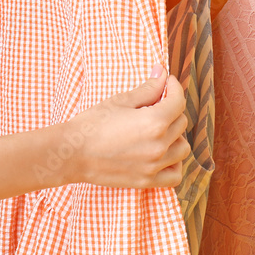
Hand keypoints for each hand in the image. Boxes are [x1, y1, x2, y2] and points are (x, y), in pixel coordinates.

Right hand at [67, 66, 190, 188]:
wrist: (72, 153)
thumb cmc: (93, 124)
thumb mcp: (121, 101)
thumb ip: (147, 89)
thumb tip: (162, 73)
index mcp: (154, 122)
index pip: (178, 101)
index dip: (174, 88)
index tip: (167, 83)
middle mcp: (159, 145)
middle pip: (181, 123)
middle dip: (172, 110)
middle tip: (156, 105)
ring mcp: (154, 166)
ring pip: (182, 148)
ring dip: (175, 136)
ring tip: (160, 131)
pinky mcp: (147, 181)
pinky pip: (175, 175)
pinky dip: (174, 164)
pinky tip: (164, 155)